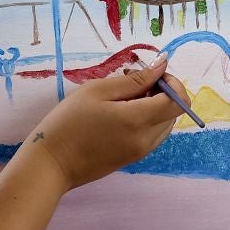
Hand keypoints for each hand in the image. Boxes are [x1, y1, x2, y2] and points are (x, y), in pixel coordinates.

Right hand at [30, 58, 187, 190]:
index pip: (178, 101)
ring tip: (123, 99)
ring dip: (155, 107)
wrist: (50, 164)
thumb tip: (162, 65)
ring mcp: (141, 152)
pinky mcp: (133, 158)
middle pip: (174, 112)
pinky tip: (120, 115)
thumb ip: (134, 79)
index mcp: (138, 120)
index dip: (172, 82)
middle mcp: (146, 139)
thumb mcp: (97, 91)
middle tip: (132, 83)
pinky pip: (153, 135)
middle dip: (162, 92)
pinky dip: (147, 120)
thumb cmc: (68, 122)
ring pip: (165, 124)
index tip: (151, 73)